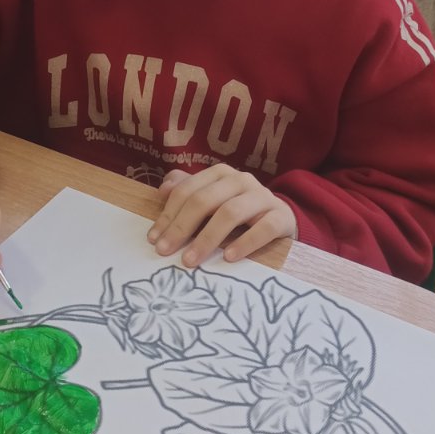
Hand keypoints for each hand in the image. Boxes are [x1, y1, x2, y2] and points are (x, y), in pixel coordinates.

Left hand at [149, 165, 297, 267]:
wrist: (281, 218)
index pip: (188, 191)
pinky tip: (229, 258)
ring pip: (230, 213)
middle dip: (181, 227)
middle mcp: (241, 180)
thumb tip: (162, 191)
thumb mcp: (212, 200)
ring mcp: (262, 196)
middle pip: (205, 200)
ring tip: (191, 259)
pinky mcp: (281, 216)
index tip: (154, 239)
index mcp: (220, 174)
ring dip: (207, 238)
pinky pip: (263, 228)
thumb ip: (187, 192)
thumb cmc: (239, 211)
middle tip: (165, 251)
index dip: (168, 215)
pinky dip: (245, 242)